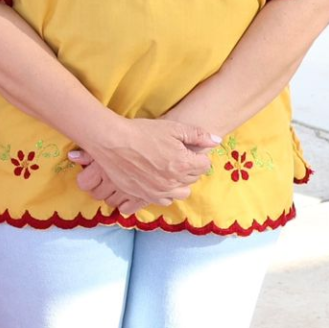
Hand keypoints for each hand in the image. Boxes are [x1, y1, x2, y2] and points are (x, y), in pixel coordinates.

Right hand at [70, 117, 217, 211]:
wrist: (111, 141)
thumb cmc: (141, 132)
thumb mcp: (172, 127)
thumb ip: (198, 135)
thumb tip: (216, 141)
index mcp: (183, 164)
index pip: (204, 165)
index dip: (197, 155)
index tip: (186, 150)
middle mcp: (173, 181)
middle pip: (193, 179)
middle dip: (189, 168)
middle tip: (175, 157)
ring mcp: (157, 191)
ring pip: (181, 192)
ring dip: (179, 183)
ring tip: (167, 170)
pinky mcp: (143, 195)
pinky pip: (163, 200)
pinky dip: (164, 192)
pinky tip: (157, 180)